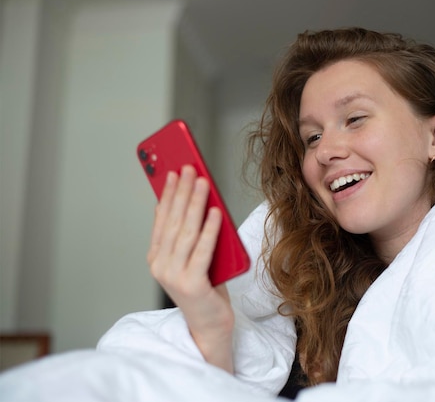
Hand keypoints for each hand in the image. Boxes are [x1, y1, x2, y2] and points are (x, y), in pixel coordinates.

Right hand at [147, 165, 233, 372]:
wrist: (210, 326)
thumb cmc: (205, 289)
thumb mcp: (192, 259)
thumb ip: (189, 237)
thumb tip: (195, 204)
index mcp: (157, 258)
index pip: (161, 220)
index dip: (167, 195)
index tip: (172, 172)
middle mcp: (161, 266)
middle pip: (173, 221)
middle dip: (181, 192)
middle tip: (189, 169)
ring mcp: (174, 276)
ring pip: (186, 232)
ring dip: (195, 204)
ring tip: (202, 182)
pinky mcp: (192, 285)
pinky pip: (203, 251)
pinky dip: (210, 230)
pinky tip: (216, 212)